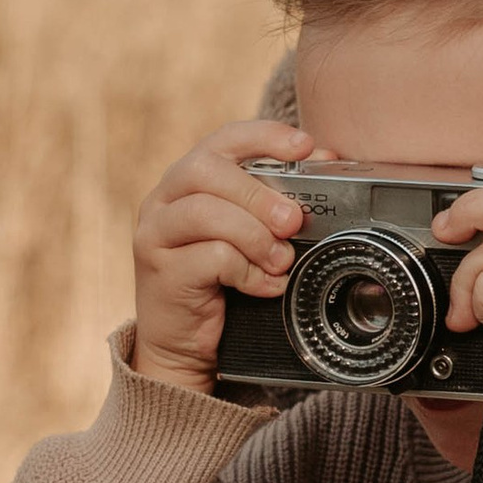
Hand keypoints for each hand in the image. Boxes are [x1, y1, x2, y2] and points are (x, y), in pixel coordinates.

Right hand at [129, 119, 316, 391]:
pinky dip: (248, 272)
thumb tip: (326, 161)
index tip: (305, 146)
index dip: (264, 136)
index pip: (223, 140)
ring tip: (280, 261)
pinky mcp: (161, 271)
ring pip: (205, 212)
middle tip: (293, 221)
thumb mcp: (251, 235)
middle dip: (259, 193)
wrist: (183, 346)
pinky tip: (265, 286)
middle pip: (206, 170)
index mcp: (189, 180)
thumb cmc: (221, 283)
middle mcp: (164, 199)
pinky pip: (211, 258)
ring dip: (254, 235)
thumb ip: (277, 200)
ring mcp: (156, 233)